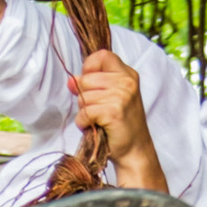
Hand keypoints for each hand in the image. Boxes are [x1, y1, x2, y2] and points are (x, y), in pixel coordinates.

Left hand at [70, 47, 158, 183]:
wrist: (135, 150)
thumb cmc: (121, 125)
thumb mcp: (111, 98)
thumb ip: (93, 85)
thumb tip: (71, 81)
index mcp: (128, 74)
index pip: (102, 55)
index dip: (90, 68)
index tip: (91, 84)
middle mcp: (127, 82)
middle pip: (87, 79)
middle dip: (85, 96)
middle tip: (98, 110)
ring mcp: (121, 96)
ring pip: (84, 97)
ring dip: (85, 111)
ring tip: (98, 120)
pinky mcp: (113, 112)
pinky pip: (84, 113)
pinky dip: (84, 123)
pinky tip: (95, 127)